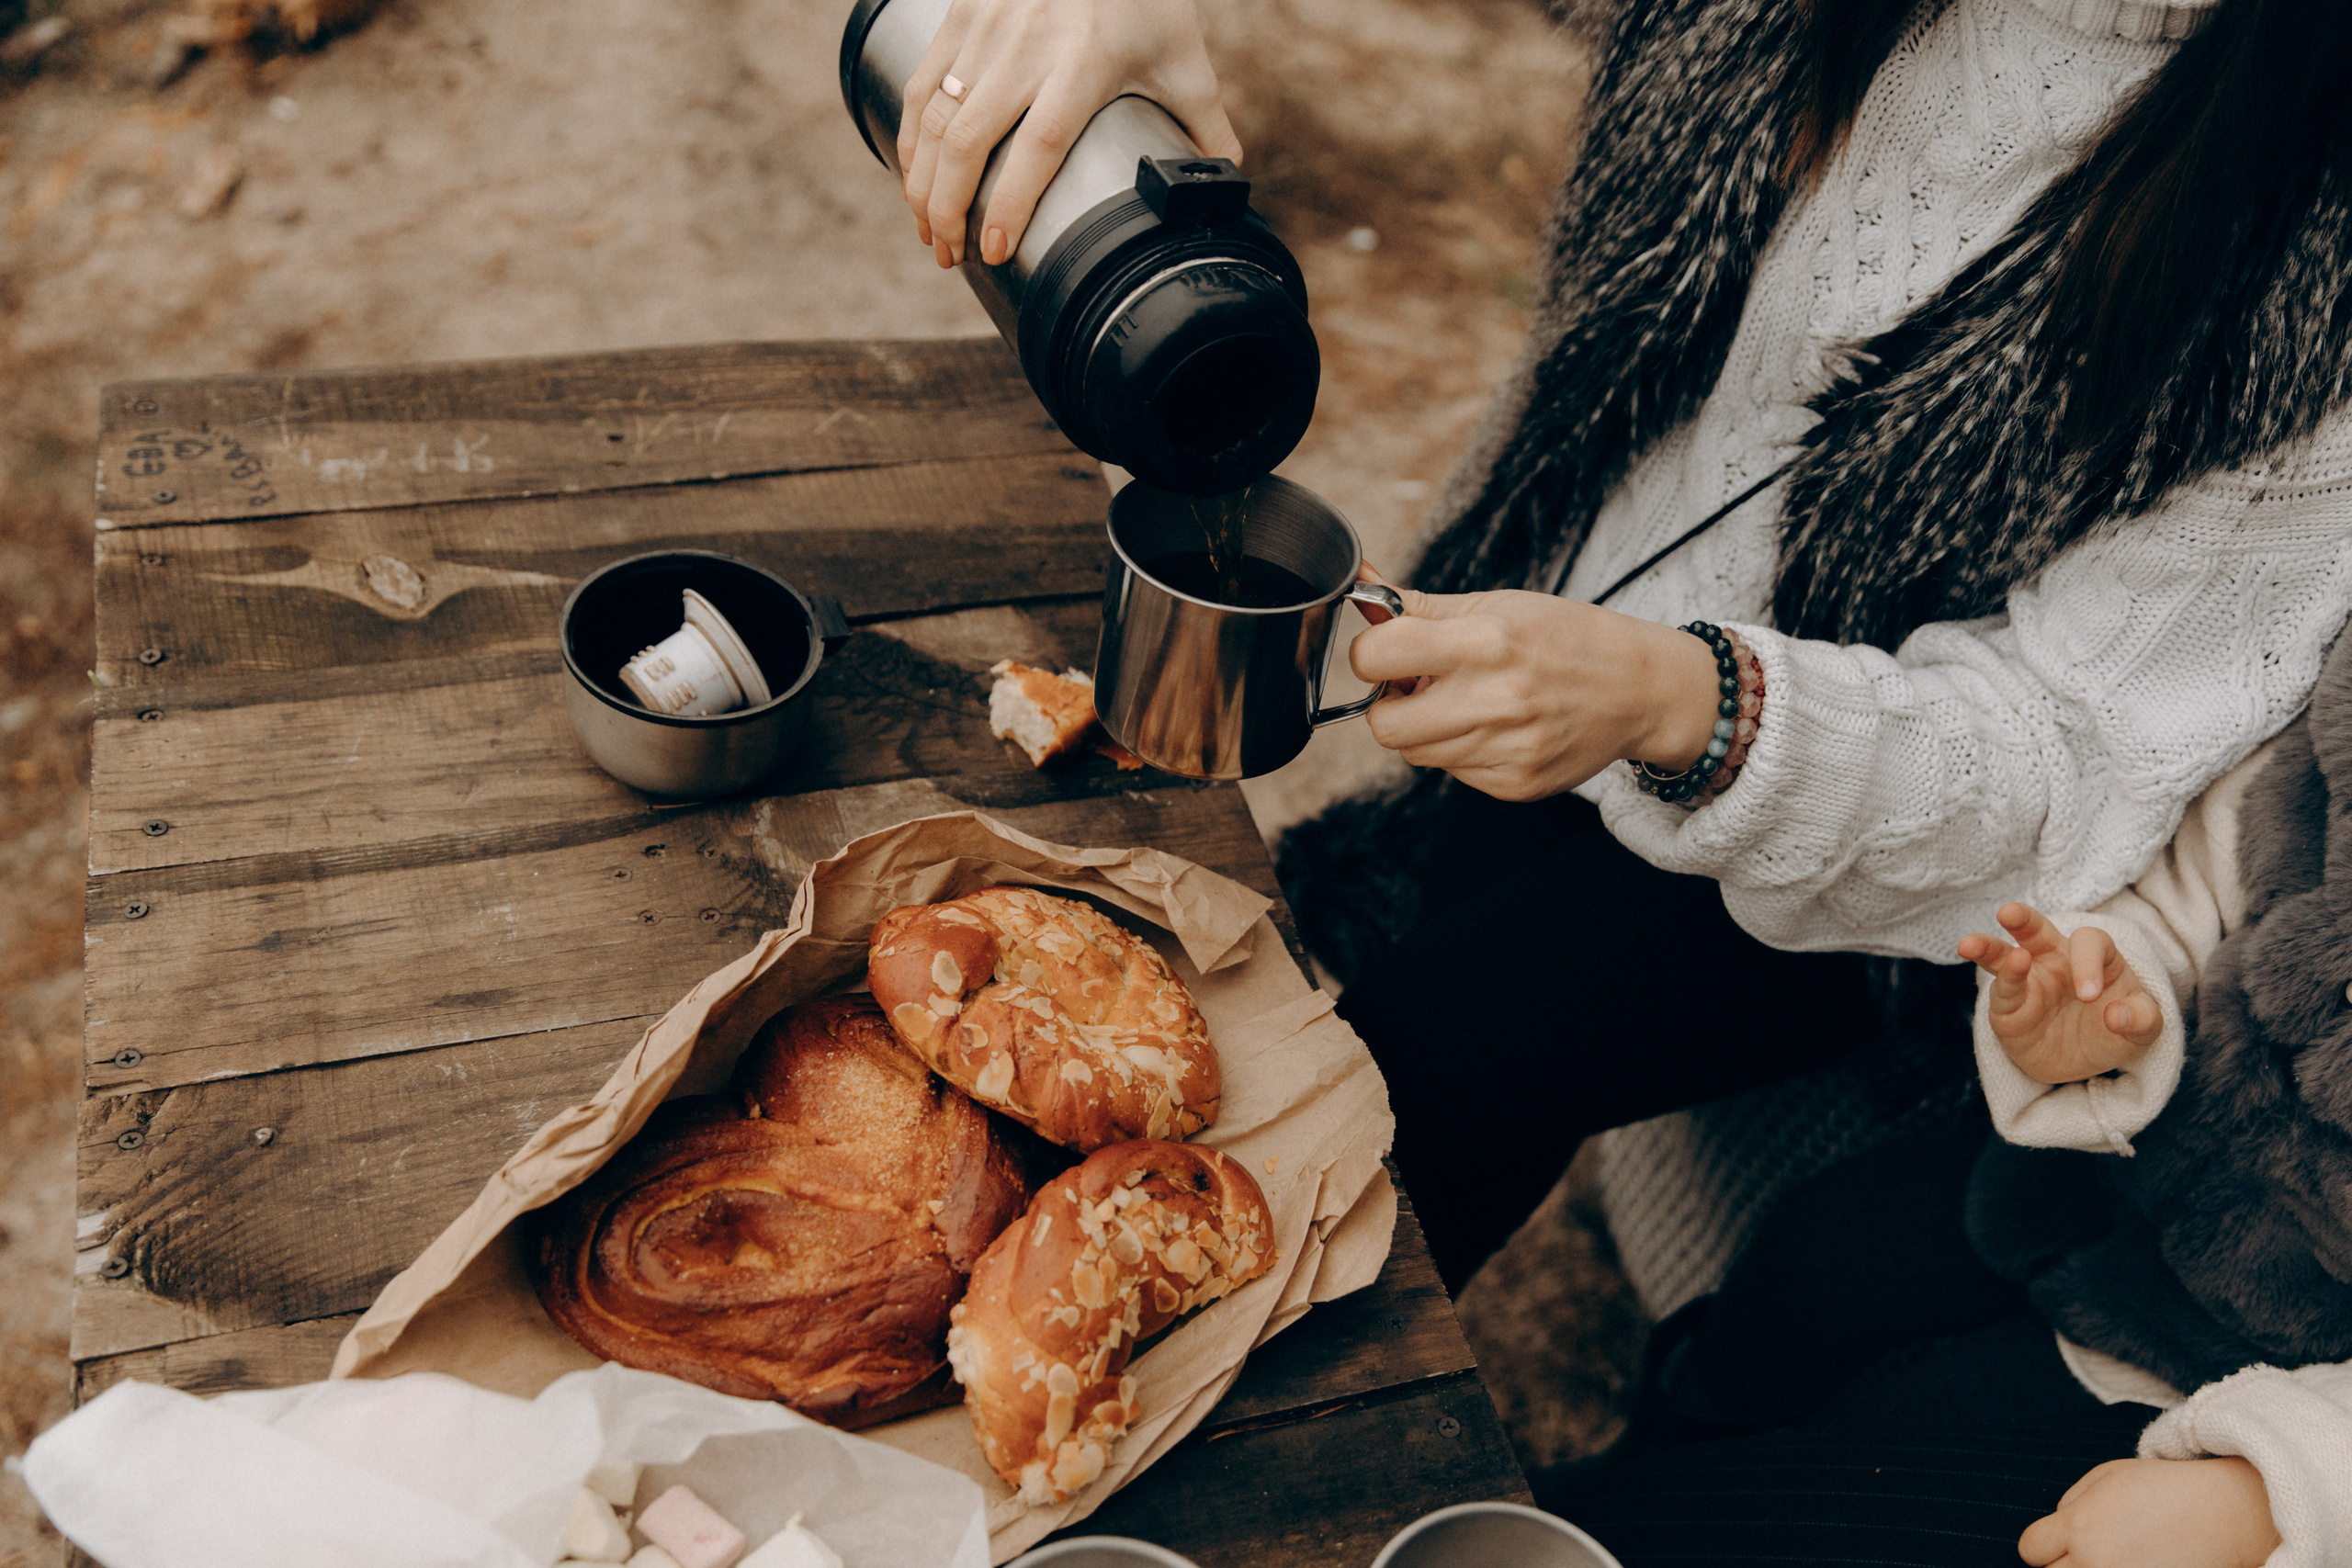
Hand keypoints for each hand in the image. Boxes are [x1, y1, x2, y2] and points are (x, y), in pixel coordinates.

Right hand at [897, 0, 1241, 268]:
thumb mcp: (1183, 59)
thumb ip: (1205, 124)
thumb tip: (1222, 183)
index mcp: (1083, 63)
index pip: (1037, 146)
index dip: (1009, 203)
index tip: (994, 250)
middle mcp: (1026, 46)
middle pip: (967, 140)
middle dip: (948, 208)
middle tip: (950, 255)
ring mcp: (985, 28)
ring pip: (933, 118)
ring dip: (922, 183)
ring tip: (929, 231)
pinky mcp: (960, 15)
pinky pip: (919, 87)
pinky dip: (909, 140)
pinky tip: (913, 178)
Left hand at [1346, 584, 1721, 801]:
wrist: (1641, 689)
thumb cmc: (1567, 638)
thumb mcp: (1496, 604)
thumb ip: (1419, 607)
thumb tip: (1359, 590)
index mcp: (1486, 643)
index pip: (1374, 658)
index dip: (1372, 653)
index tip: (1392, 650)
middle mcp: (1495, 702)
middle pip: (1383, 725)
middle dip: (1392, 704)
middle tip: (1424, 685)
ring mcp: (1506, 750)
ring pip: (1415, 753)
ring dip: (1427, 729)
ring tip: (1470, 702)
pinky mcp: (1515, 785)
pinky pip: (1453, 773)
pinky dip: (1463, 751)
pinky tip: (1499, 728)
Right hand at [1957, 902, 2162, 1084]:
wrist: (2086, 1062)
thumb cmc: (2115, 1030)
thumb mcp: (2144, 1028)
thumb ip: (2141, 1019)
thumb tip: (2116, 1015)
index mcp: (2093, 956)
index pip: (2089, 943)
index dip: (2088, 963)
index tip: (2089, 996)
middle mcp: (2055, 960)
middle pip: (2035, 930)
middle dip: (2021, 919)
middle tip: (2008, 913)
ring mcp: (2029, 982)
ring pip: (2003, 955)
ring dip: (1986, 947)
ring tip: (1969, 944)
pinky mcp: (2009, 1009)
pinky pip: (2003, 993)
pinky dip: (2003, 985)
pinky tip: (2002, 980)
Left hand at [2020, 1457, 2278, 1567]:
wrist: (2229, 1513)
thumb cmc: (2167, 1490)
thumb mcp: (2109, 1476)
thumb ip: (2070, 1503)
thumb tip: (2054, 1532)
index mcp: (2079, 1526)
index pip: (2032, 1550)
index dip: (2047, 1545)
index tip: (2066, 1541)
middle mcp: (2096, 1561)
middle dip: (2069, 1562)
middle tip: (2101, 1549)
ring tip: (2122, 1557)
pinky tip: (2143, 1564)